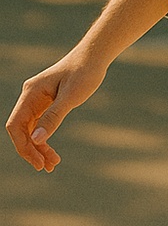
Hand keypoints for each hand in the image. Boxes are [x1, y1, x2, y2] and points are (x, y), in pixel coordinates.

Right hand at [6, 52, 107, 170]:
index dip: (23, 146)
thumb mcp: (71, 97)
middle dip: (32, 150)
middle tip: (48, 167)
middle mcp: (30, 97)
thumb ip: (53, 117)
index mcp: (31, 93)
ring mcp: (37, 100)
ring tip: (53, 164)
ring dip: (39, 148)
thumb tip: (37, 139)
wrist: (94, 57)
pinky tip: (52, 152)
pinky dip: (44, 139)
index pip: (15, 125)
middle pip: (21, 130)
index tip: (38, 162)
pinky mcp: (46, 103)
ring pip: (30, 130)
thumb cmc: (84, 73)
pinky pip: (39, 125)